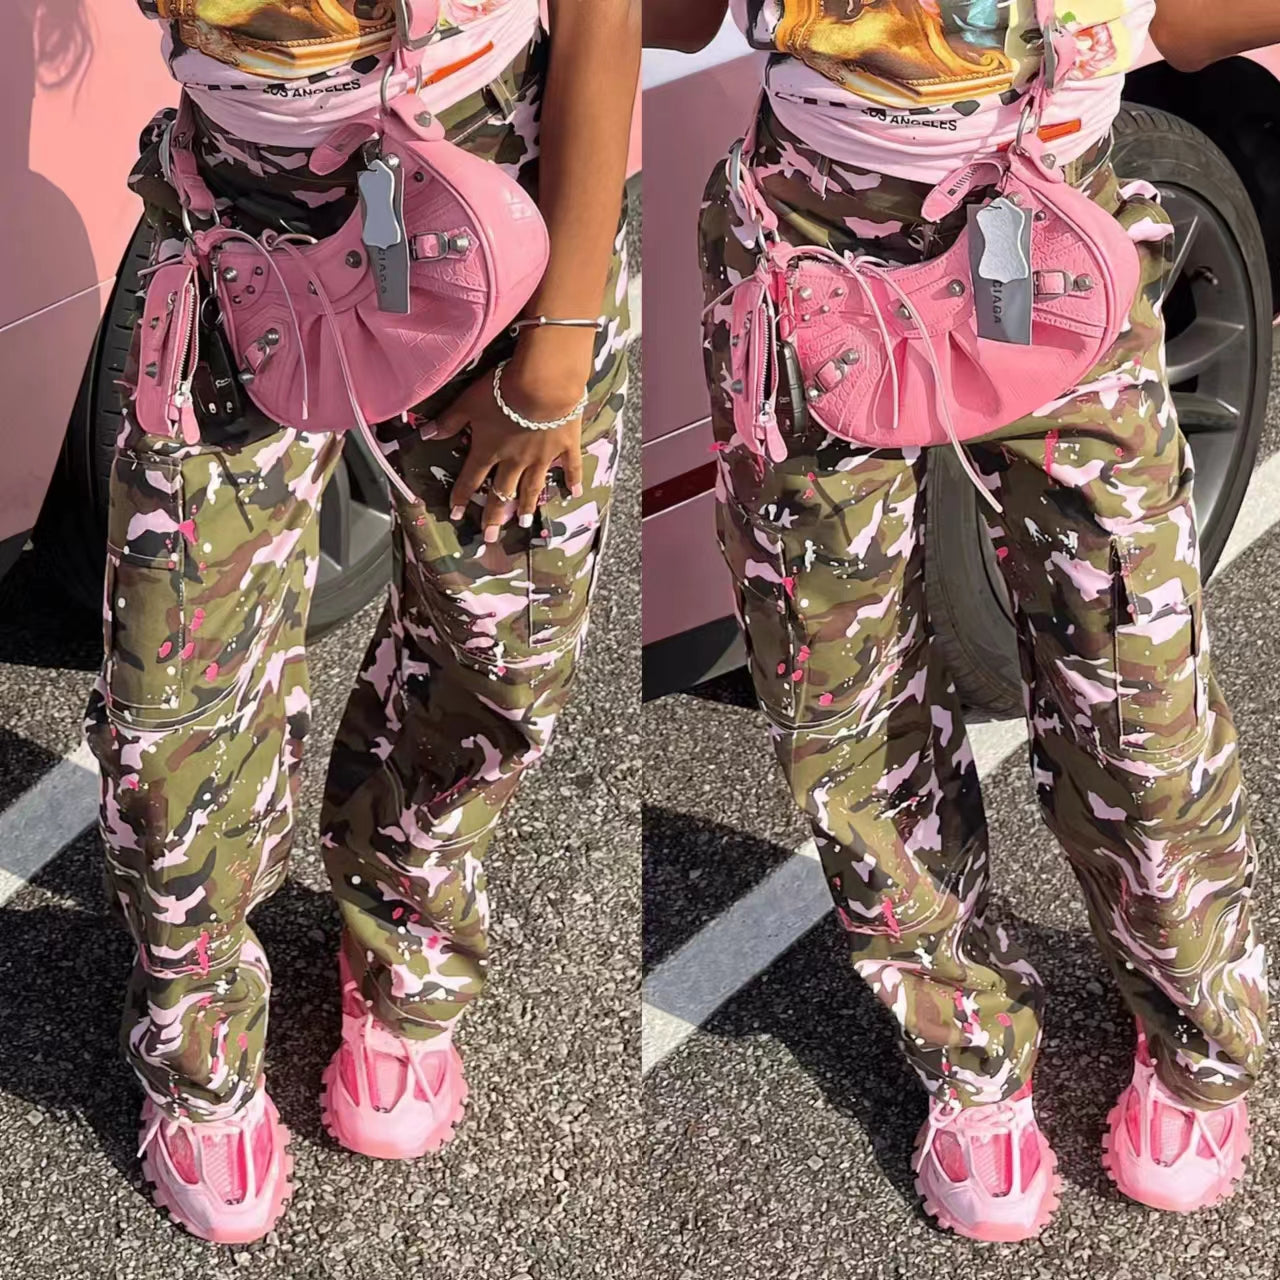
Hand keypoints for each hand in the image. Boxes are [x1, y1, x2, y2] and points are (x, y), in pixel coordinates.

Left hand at [433, 335, 590, 542]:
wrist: (543, 384)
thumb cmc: (502, 392)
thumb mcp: (469, 403)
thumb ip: (449, 421)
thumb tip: (424, 435)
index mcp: (489, 450)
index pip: (471, 479)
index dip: (462, 497)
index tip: (456, 516)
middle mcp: (514, 461)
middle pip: (501, 492)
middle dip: (493, 515)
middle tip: (490, 537)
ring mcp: (541, 457)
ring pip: (532, 487)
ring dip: (526, 506)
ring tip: (523, 523)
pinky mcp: (565, 446)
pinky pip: (570, 467)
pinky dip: (572, 480)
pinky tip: (574, 493)